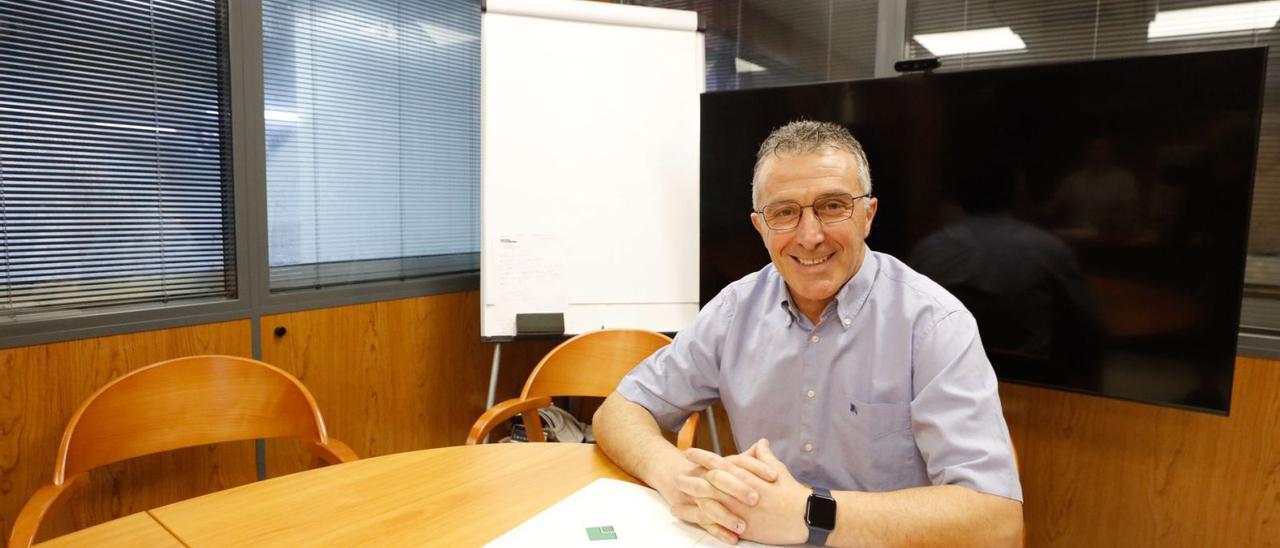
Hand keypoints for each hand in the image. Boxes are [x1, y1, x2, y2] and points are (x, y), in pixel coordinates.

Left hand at [681, 439, 809, 544]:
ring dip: (691, 496)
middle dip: (691, 476)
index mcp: (746, 475)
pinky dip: (700, 517)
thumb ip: (764, 456)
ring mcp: (738, 509)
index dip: (702, 457)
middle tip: (677, 474)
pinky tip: (690, 516)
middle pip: (708, 481)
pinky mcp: (741, 526)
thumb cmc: (792, 492)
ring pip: (708, 500)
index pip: (718, 462)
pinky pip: (716, 521)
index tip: (689, 453)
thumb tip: (760, 442)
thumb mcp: (778, 469)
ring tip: (677, 493)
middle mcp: (739, 490)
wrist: (805, 515)